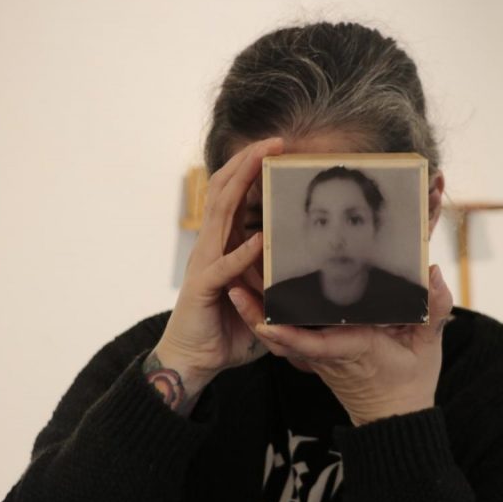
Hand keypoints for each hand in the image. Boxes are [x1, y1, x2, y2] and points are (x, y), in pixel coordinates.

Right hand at [151, 137, 282, 402]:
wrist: (195, 360)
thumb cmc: (226, 328)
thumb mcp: (256, 295)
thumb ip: (273, 276)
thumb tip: (308, 267)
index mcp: (222, 242)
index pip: (234, 194)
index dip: (250, 168)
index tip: (275, 147)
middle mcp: (210, 245)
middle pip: (224, 191)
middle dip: (247, 162)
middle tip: (273, 141)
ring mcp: (204, 263)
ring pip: (220, 213)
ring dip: (241, 185)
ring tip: (261, 162)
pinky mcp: (202, 288)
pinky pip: (224, 267)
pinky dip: (242, 251)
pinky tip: (259, 239)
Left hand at [229, 265, 454, 425]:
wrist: (394, 416)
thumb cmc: (411, 381)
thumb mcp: (429, 346)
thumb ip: (434, 310)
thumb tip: (434, 274)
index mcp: (354, 348)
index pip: (317, 343)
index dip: (290, 335)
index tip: (267, 324)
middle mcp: (329, 353)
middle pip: (285, 336)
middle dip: (258, 315)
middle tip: (232, 287)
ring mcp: (319, 355)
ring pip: (280, 337)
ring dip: (255, 315)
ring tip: (233, 287)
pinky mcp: (315, 354)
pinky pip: (286, 339)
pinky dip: (266, 321)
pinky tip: (251, 297)